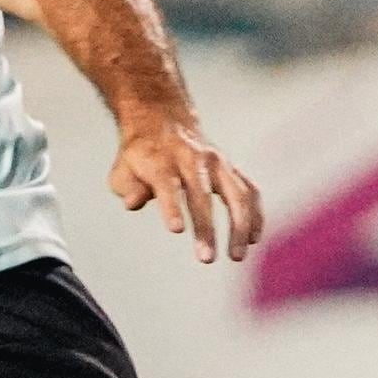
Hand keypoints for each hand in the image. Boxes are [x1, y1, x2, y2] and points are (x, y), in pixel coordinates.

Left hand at [109, 110, 262, 264]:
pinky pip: (250, 192)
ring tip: (237, 256)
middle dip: (206, 228)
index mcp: (161, 159)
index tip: (176, 230)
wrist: (162, 119)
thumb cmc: (141, 155)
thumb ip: (128, 187)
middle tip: (206, 259)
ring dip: (240, 226)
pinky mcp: (232, 168)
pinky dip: (255, 216)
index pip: (167, 184)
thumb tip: (133, 203)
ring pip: (236, 193)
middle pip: (203, 194)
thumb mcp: (122, 169)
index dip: (171, 207)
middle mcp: (193, 158)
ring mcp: (217, 162)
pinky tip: (253, 240)